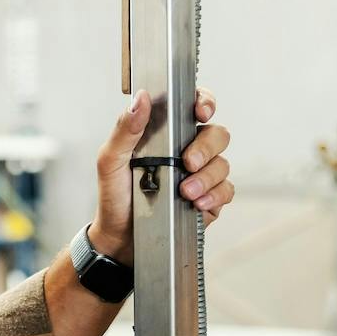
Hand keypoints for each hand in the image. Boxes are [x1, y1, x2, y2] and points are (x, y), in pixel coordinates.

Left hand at [91, 88, 233, 262]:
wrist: (120, 238)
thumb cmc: (114, 196)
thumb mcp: (111, 161)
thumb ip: (125, 129)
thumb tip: (141, 98)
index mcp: (166, 134)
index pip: (193, 107)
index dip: (205, 103)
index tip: (201, 112)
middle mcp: (187, 150)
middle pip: (217, 135)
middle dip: (206, 147)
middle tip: (188, 162)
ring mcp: (201, 175)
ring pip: (223, 164)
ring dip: (207, 177)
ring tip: (184, 192)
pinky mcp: (209, 199)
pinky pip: (226, 191)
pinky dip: (214, 195)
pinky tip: (196, 203)